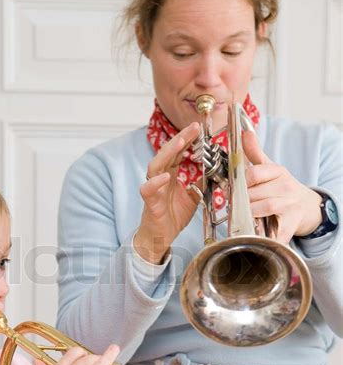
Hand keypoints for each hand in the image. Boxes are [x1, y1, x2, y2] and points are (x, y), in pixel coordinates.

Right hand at [134, 122, 201, 263]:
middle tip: (193, 128)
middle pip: (168, 153)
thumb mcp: (194, 197)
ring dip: (168, 153)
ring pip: (156, 166)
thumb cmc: (173, 216)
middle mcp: (160, 178)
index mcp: (171, 174)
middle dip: (180, 139)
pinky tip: (165, 176)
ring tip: (180, 143)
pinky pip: (148, 190)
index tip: (198, 128)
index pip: (178, 152)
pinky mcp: (150, 202)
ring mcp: (154, 189)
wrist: (161, 237)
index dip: (188, 139)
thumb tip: (215, 172)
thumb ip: (201, 183)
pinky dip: (155, 182)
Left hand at [242, 130, 322, 242]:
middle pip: (254, 193)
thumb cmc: (282, 187)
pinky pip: (276, 231)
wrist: (306, 206)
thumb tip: (245, 132)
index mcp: (278, 172)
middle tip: (232, 204)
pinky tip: (256, 234)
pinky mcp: (291, 224)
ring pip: (262, 208)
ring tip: (243, 215)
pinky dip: (266, 235)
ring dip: (249, 213)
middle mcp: (286, 188)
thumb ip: (255, 152)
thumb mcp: (270, 168)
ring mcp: (290, 206)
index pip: (254, 173)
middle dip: (240, 200)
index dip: (239, 182)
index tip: (230, 188)